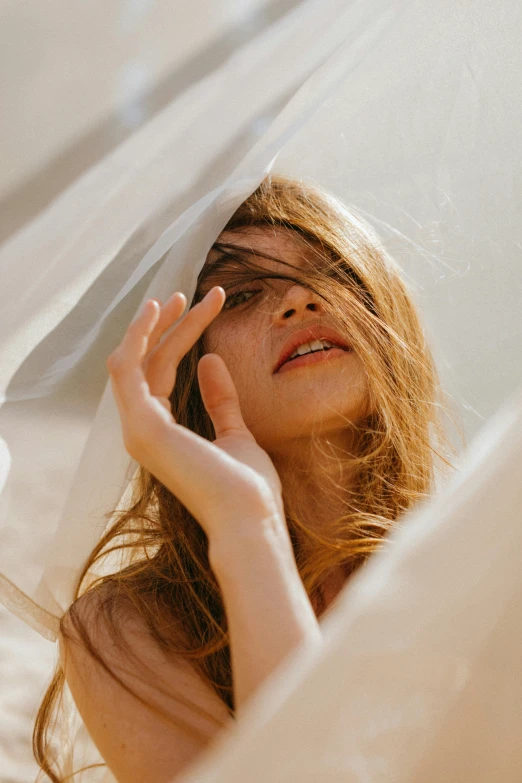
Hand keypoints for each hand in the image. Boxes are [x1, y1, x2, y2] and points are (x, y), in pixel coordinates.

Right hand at [107, 287, 284, 544]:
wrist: (251, 519)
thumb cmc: (247, 487)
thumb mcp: (236, 433)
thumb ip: (220, 400)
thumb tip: (210, 360)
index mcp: (162, 433)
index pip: (163, 374)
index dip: (182, 337)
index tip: (207, 306)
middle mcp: (143, 431)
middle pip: (147, 363)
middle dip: (166, 327)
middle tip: (188, 294)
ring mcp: (138, 430)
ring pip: (132, 362)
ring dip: (150, 326)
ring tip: (176, 296)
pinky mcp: (142, 426)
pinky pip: (127, 369)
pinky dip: (138, 337)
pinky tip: (157, 311)